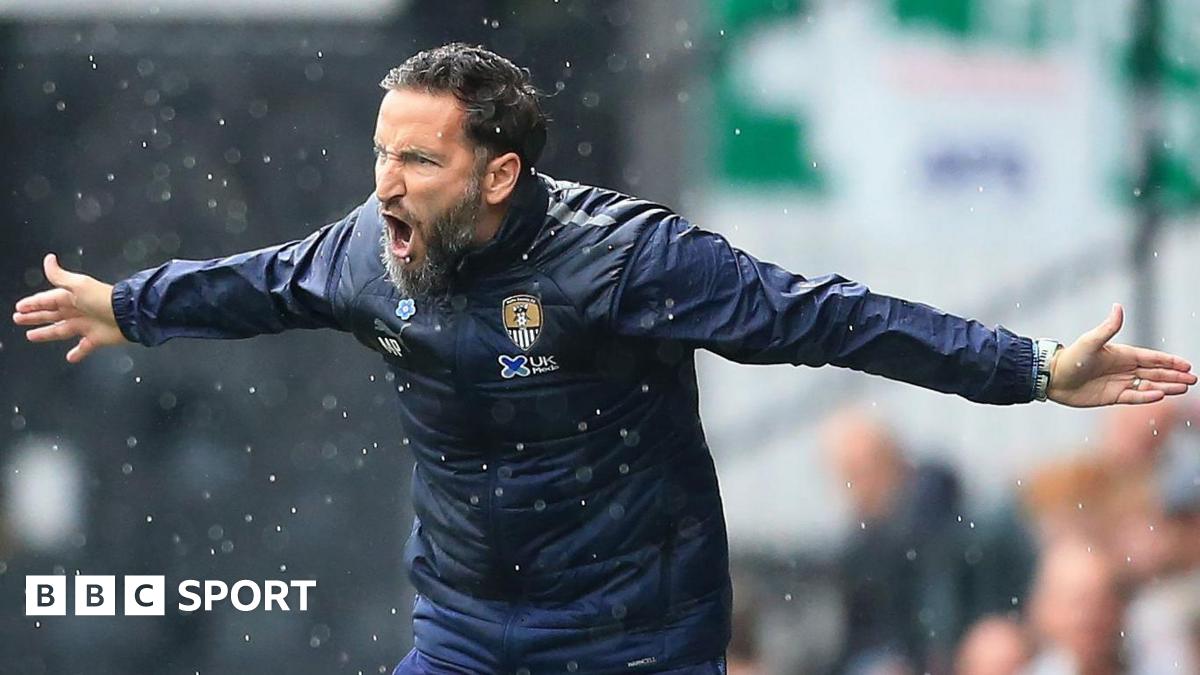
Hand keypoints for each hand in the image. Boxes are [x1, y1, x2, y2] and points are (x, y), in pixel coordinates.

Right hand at [12, 253, 128, 362]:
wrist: (128, 315)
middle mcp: (77, 311)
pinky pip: (84, 347)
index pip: (46, 300)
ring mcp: (86, 325)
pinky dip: (77, 353)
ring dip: (46, 333)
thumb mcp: (78, 285)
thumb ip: (60, 276)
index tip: (19, 307)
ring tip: (31, 336)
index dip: (32, 304)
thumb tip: (48, 259)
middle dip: (34, 317)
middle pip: (51, 314)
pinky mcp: (96, 338)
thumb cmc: (103, 299)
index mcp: (71, 297)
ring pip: (61, 330)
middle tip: (19, 319)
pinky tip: (69, 357)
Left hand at [1047, 303, 1195, 406]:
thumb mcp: (1091, 342)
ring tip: (1184, 388)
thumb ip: (1108, 328)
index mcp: (1122, 354)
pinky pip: (1134, 397)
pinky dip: (1147, 397)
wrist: (1053, 378)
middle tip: (1193, 380)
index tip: (1186, 365)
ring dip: (1166, 386)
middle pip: (1155, 372)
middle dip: (1175, 375)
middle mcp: (1124, 369)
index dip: (1169, 361)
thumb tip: (1118, 307)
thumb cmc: (1071, 358)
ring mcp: (1119, 383)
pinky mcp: (1112, 397)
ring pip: (1149, 385)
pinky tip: (1161, 395)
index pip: (1152, 358)